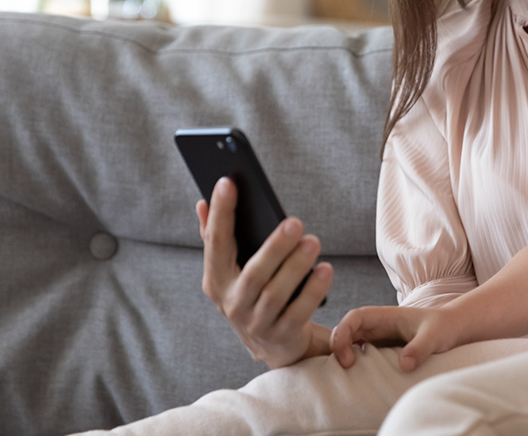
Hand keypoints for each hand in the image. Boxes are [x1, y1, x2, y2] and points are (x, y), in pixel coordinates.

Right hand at [198, 177, 332, 367]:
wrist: (273, 345)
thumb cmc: (253, 295)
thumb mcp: (231, 271)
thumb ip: (216, 239)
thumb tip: (202, 204)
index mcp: (215, 281)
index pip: (215, 243)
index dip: (220, 212)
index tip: (227, 182)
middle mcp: (232, 304)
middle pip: (253, 273)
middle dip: (274, 247)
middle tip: (295, 221)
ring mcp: (256, 323)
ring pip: (276, 293)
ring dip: (296, 266)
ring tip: (313, 242)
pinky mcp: (282, 336)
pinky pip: (299, 312)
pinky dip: (313, 290)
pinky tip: (326, 270)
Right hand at [330, 305, 459, 371]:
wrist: (452, 328)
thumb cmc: (443, 327)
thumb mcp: (434, 336)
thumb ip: (419, 348)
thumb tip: (403, 365)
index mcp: (385, 316)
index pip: (354, 317)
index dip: (343, 333)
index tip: (348, 357)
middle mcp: (377, 325)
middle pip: (346, 330)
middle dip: (338, 347)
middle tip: (346, 368)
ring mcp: (378, 337)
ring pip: (350, 342)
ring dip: (343, 355)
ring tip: (347, 374)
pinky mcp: (381, 349)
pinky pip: (360, 353)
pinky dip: (354, 362)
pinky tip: (358, 376)